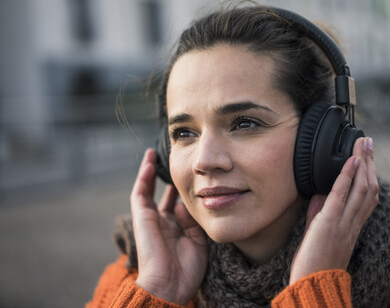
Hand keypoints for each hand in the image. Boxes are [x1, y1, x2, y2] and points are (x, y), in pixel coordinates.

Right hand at [130, 149, 207, 304]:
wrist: (169, 285)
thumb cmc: (186, 270)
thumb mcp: (198, 241)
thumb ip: (193, 220)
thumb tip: (183, 203)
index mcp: (178, 230)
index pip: (179, 205)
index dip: (185, 190)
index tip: (194, 176)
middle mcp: (164, 222)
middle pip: (165, 195)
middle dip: (170, 179)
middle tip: (176, 161)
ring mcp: (151, 219)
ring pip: (150, 190)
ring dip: (152, 171)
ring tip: (156, 153)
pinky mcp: (142, 217)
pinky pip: (140, 193)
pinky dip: (144, 176)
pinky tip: (150, 161)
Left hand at [290, 137, 377, 283]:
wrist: (313, 286)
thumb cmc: (314, 264)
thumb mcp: (319, 233)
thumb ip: (320, 213)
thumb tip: (318, 193)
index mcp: (352, 227)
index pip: (368, 198)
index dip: (370, 176)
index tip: (368, 158)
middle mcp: (353, 224)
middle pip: (369, 188)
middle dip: (370, 163)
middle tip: (369, 142)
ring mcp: (343, 223)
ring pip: (361, 188)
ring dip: (362, 162)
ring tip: (363, 143)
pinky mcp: (330, 222)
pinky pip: (341, 195)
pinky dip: (347, 176)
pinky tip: (350, 160)